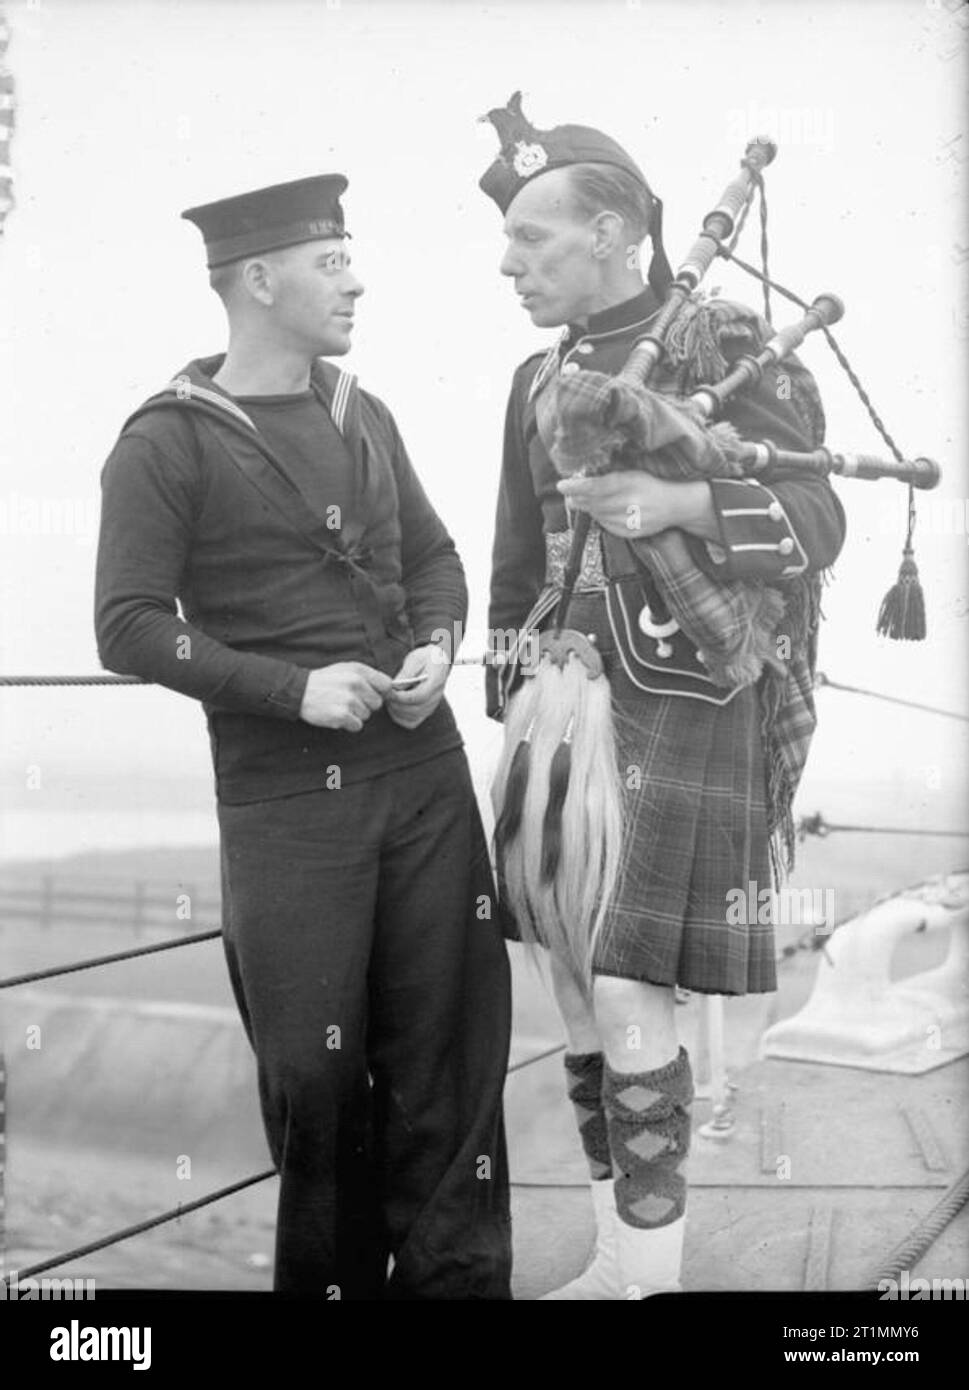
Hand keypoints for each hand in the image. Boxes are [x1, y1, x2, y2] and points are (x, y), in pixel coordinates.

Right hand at [299, 662, 392, 731]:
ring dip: (355, 714)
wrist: (299, 691)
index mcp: (359, 670)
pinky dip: (348, 724)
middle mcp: (356, 683)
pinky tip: (337, 714)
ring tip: (340, 705)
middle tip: (348, 700)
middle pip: (377, 703)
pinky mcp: (342, 715)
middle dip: (366, 704)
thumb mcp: (346, 669)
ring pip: (367, 715)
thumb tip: (390, 688)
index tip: (371, 694)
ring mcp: (349, 700)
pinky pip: (357, 726)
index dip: (381, 692)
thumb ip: (368, 676)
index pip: (387, 685)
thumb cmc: (325, 681)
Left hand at [385, 643, 449, 729]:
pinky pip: (411, 723)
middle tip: (384, 694)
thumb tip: (395, 687)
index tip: (389, 691)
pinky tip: (394, 705)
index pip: (419, 696)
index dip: (401, 696)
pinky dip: (399, 717)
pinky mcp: (425, 713)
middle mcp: (436, 697)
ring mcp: (432, 707)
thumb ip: (406, 673)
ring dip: (396, 710)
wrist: (436, 662)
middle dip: (396, 703)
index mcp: (437, 681)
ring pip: (411, 718)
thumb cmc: (425, 659)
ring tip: (388, 698)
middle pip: (414, 709)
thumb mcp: (416, 659)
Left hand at [557, 473, 717, 540]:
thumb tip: (581, 480)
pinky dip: (600, 519)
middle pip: (595, 503)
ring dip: (588, 509)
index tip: (562, 485)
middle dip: (578, 499)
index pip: (598, 486)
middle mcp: (632, 502)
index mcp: (632, 482)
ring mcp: (633, 520)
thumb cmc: (651, 485)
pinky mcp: (632, 533)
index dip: (578, 487)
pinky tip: (602, 513)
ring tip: (583, 502)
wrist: (675, 505)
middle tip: (569, 495)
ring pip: (599, 516)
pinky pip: (607, 527)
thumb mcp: (633, 474)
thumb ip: (610, 477)